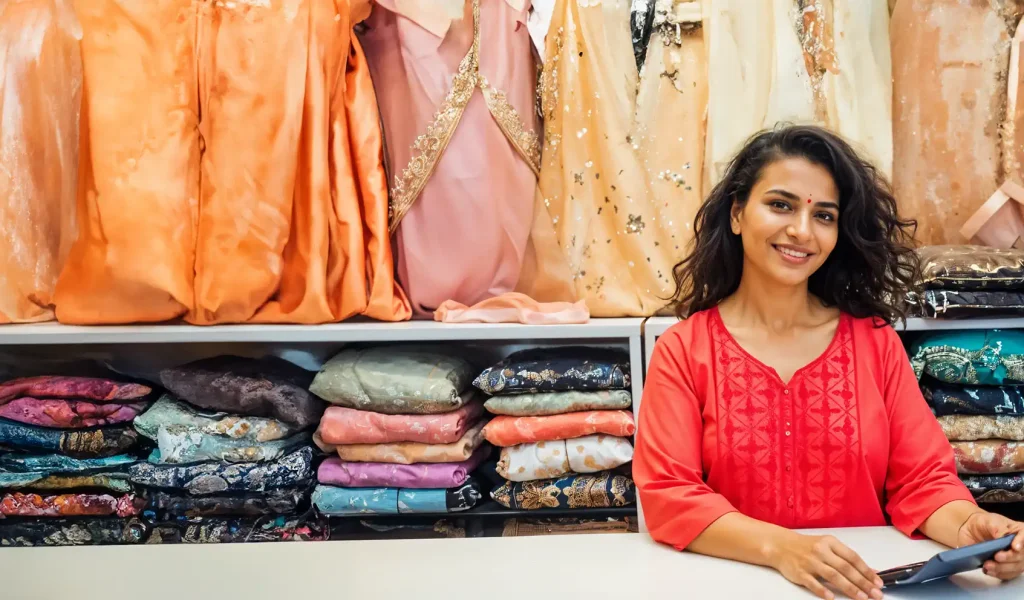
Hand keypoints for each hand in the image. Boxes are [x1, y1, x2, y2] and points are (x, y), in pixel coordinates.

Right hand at [767, 532, 884, 598]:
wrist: (780, 545)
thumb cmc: (807, 547)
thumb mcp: (827, 546)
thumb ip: (846, 558)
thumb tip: (870, 571)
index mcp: (830, 542)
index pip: (852, 557)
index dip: (866, 570)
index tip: (878, 582)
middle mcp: (821, 551)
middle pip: (845, 568)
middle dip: (862, 582)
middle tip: (875, 594)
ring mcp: (809, 562)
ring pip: (832, 575)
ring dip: (849, 587)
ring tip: (861, 597)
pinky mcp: (799, 572)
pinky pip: (812, 582)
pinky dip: (822, 589)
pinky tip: (831, 597)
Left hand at [957, 511, 1023, 580]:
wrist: (970, 532)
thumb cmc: (983, 523)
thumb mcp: (988, 521)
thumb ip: (997, 528)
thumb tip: (1002, 536)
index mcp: (1019, 531)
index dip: (1022, 542)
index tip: (1015, 548)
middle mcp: (1020, 546)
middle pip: (1021, 556)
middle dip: (1009, 558)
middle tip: (996, 557)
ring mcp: (1014, 558)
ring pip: (1016, 567)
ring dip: (1002, 568)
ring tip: (987, 566)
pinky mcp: (1006, 567)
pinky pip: (1007, 574)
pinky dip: (998, 574)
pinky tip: (988, 571)